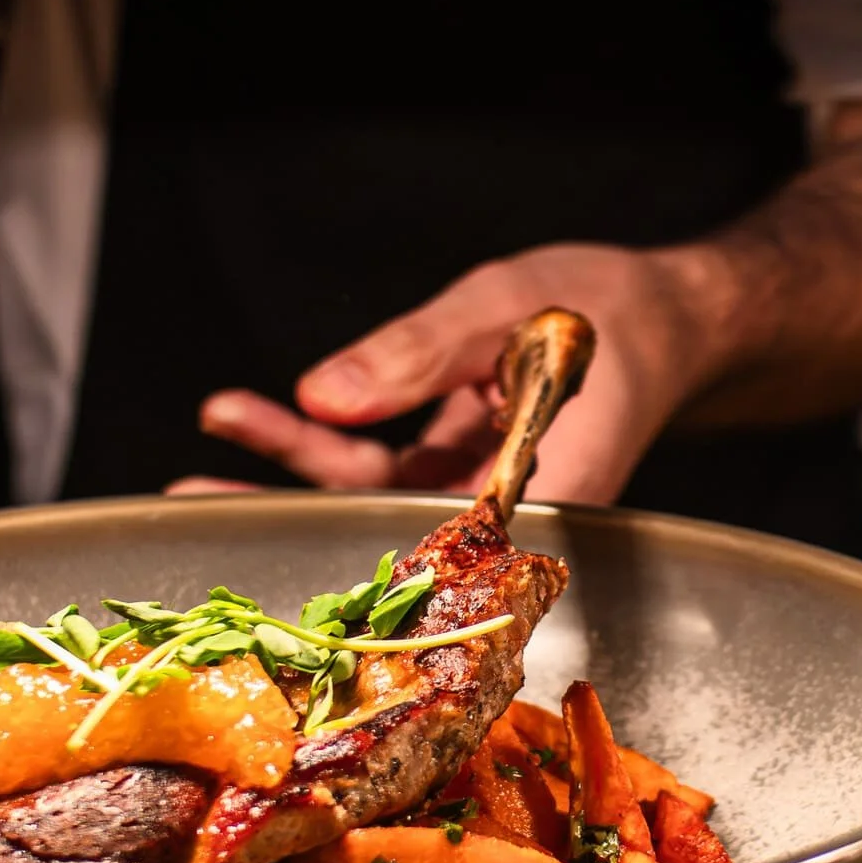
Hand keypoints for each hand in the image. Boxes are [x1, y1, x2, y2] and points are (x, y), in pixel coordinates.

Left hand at [175, 243, 724, 504]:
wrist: (667, 315)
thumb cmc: (613, 311)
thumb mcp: (505, 307)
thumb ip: (417, 351)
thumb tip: (322, 395)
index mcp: (539, 494)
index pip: (431, 546)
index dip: (344, 555)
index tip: (268, 552)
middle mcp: (500, 511)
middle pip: (377, 533)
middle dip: (284, 521)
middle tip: (195, 516)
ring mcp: (470, 494)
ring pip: (360, 500)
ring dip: (280, 474)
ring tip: (196, 462)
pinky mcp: (450, 468)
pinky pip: (369, 463)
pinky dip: (309, 438)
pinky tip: (241, 416)